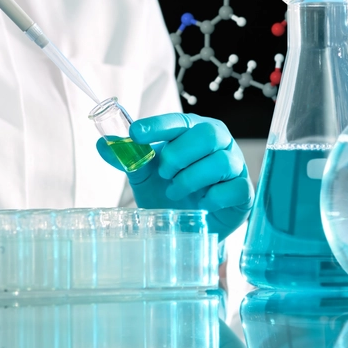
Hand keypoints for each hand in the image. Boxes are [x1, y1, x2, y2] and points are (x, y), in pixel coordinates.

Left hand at [97, 113, 253, 240]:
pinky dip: (212, 198)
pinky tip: (201, 204)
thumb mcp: (145, 175)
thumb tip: (103, 145)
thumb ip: (128, 159)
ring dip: (190, 179)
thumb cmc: (170, 191)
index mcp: (194, 131)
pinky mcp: (244, 192)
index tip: (135, 134)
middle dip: (179, 155)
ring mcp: (235, 166)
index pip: (178, 121)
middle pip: (207, 134)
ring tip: (175, 192)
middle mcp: (218, 143)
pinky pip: (234, 188)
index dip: (157, 126)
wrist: (189, 225)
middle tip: (163, 173)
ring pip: (220, 161)